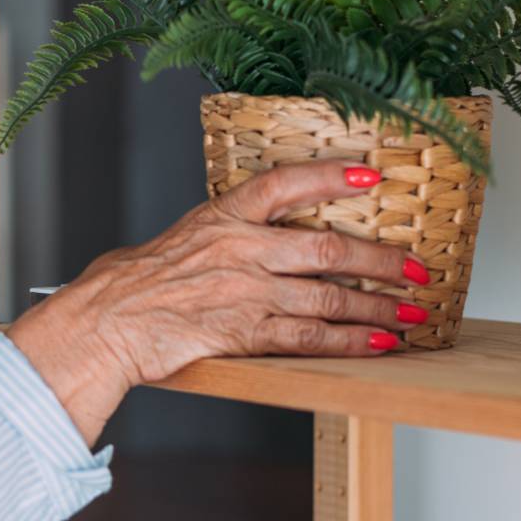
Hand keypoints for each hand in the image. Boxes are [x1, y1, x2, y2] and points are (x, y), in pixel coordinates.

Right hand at [6, 159, 431, 445]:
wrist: (103, 323)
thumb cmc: (128, 284)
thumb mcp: (174, 239)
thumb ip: (218, 236)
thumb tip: (241, 236)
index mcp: (221, 217)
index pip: (285, 183)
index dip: (331, 177)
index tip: (370, 175)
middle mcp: (241, 250)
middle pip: (329, 247)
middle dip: (381, 259)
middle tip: (417, 267)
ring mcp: (246, 292)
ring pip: (330, 297)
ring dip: (378, 307)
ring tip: (412, 313)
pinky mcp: (245, 334)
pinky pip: (311, 339)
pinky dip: (352, 343)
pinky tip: (380, 345)